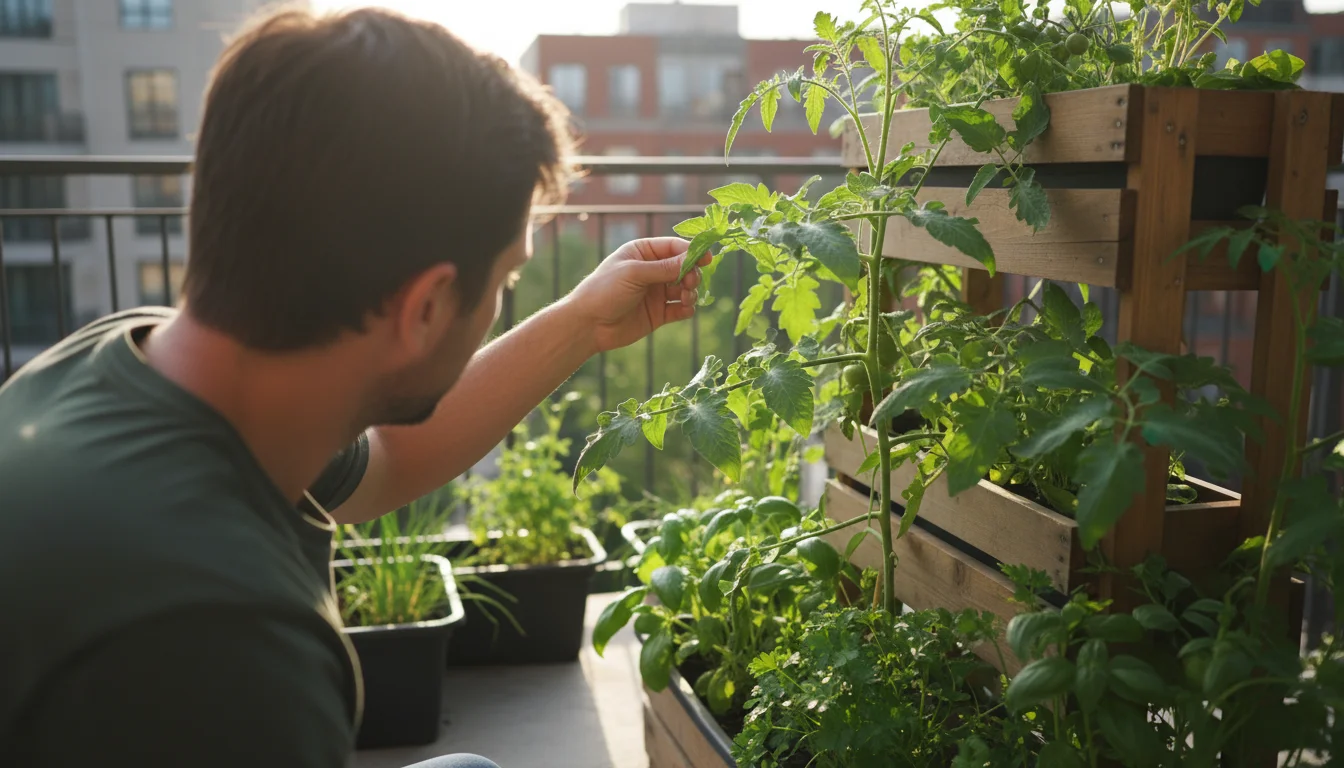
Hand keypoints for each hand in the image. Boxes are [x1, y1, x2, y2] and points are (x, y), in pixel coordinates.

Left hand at [562, 237, 710, 353]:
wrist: (587, 325)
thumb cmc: (604, 291)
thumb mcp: (634, 273)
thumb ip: (664, 268)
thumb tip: (693, 259)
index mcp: (642, 253)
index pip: (674, 247)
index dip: (692, 252)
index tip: (707, 258)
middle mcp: (651, 270)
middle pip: (684, 268)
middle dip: (691, 274)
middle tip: (690, 283)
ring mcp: (656, 292)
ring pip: (684, 288)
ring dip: (691, 291)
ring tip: (685, 298)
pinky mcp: (658, 314)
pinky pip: (680, 308)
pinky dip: (687, 308)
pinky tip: (685, 309)